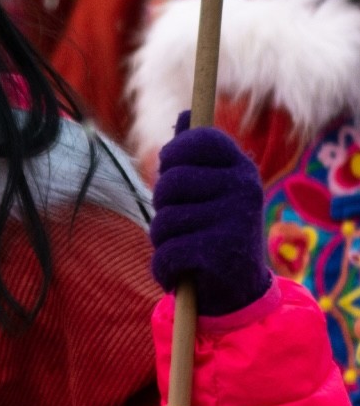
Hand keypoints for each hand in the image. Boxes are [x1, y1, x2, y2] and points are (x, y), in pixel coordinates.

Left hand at [150, 113, 270, 315]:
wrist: (239, 290)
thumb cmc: (214, 230)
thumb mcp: (211, 189)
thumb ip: (196, 154)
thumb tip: (185, 115)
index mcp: (241, 168)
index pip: (199, 139)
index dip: (174, 154)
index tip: (171, 170)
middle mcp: (244, 189)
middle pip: (170, 182)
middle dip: (162, 206)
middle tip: (179, 222)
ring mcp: (234, 220)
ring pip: (163, 221)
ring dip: (162, 242)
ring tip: (183, 249)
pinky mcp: (221, 253)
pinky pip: (167, 254)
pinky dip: (164, 269)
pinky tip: (180, 274)